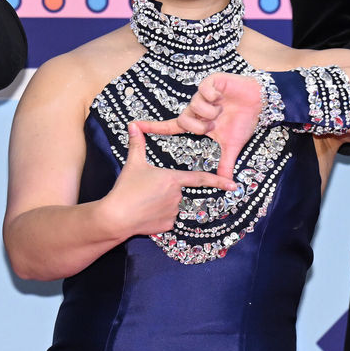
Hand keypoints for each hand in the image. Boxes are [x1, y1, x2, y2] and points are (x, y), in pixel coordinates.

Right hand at [104, 123, 236, 237]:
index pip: (200, 179)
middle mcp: (177, 196)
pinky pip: (167, 218)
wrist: (116, 217)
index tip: (233, 185)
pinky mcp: (167, 226)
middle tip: (147, 191)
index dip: (218, 181)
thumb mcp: (133, 164)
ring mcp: (173, 212)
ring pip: (173, 205)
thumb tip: (133, 124)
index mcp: (173, 179)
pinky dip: (158, 216)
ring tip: (144, 202)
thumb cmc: (126, 189)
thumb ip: (137, 144)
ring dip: (162, 203)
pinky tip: (145, 213)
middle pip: (178, 191)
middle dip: (166, 190)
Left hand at [136, 73, 262, 179]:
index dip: (153, 126)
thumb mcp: (232, 145)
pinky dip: (214, 98)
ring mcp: (202, 94)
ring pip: (194, 107)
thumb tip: (227, 184)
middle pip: (184, 120)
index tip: (134, 125)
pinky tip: (223, 96)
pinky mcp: (211, 82)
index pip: (171, 126)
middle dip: (200, 126)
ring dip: (210, 113)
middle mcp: (196, 108)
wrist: (260, 101)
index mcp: (197, 122)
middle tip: (215, 125)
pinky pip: (204, 91)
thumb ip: (225, 163)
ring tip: (222, 110)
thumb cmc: (244, 120)